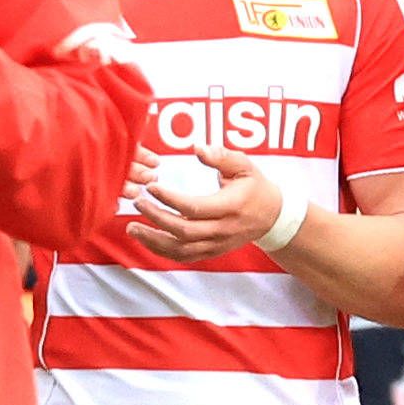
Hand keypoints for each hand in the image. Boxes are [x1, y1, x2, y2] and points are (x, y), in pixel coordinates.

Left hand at [126, 142, 289, 260]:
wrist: (272, 217)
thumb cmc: (255, 187)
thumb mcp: (244, 165)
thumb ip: (221, 156)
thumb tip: (198, 148)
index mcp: (229, 207)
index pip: (194, 207)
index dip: (170, 199)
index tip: (151, 187)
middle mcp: (222, 230)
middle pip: (183, 231)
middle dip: (156, 218)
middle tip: (137, 203)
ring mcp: (216, 244)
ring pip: (180, 250)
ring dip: (153, 240)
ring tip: (131, 228)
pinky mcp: (211, 252)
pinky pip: (183, 257)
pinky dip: (162, 251)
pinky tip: (146, 240)